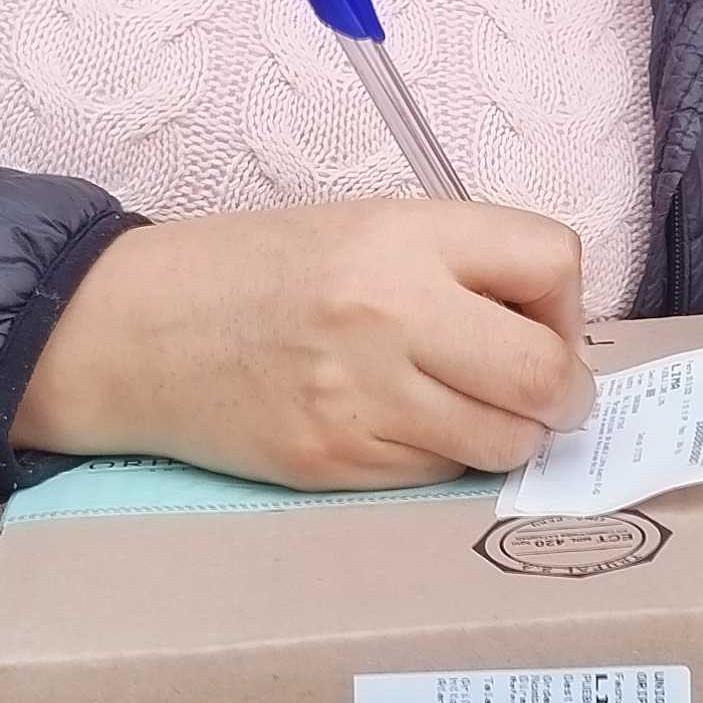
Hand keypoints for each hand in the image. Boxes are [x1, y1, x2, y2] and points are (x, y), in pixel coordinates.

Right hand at [13, 201, 593, 487]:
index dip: (564, 303)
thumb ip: (457, 266)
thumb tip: (553, 328)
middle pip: (545, 375)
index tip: (542, 319)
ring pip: (503, 442)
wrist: (138, 328)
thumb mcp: (364, 229)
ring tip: (476, 412)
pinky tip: (406, 428)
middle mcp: (391, 313)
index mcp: (404, 237)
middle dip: (564, 393)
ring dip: (510, 434)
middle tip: (549, 394)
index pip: (551, 263)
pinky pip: (436, 474)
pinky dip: (443, 459)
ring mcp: (362, 397)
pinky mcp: (335, 463)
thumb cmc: (257, 271)